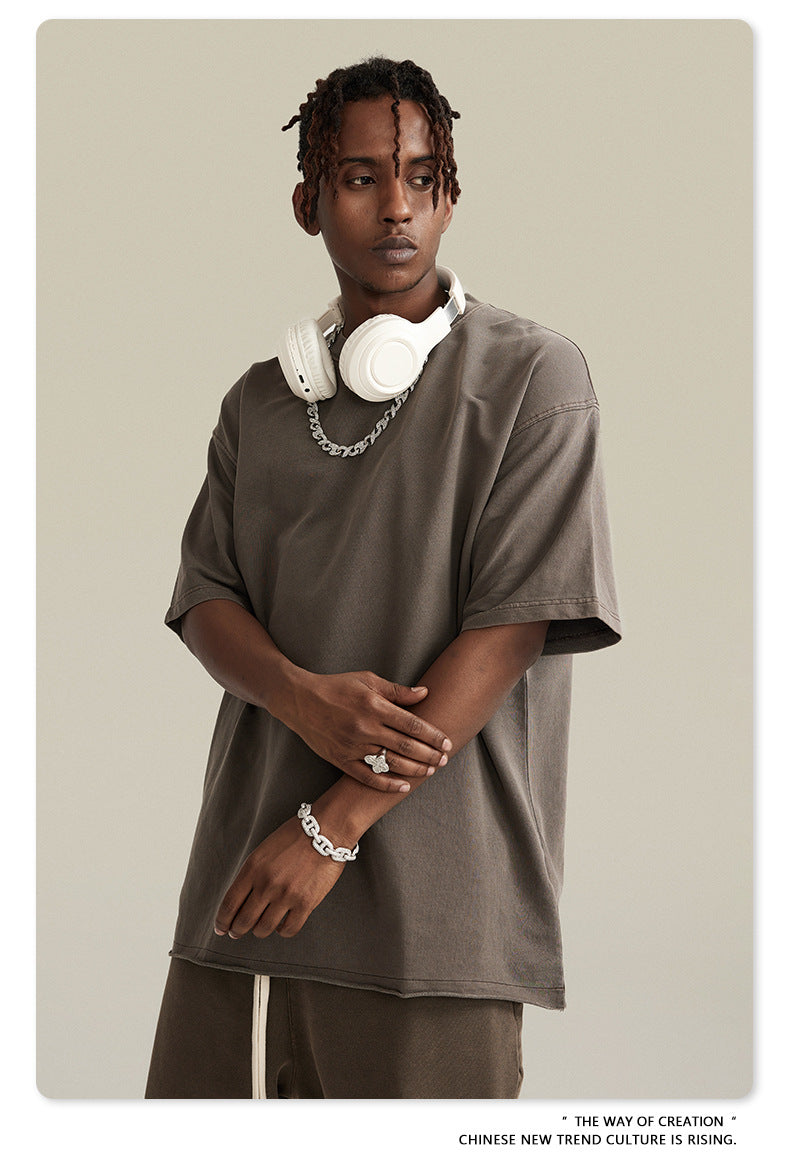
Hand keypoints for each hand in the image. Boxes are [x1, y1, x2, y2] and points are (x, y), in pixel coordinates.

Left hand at [214, 816, 345, 939]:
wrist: (326, 831)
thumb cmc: (295, 837)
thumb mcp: (263, 851)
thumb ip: (251, 875)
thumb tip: (240, 901)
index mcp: (252, 868)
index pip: (229, 904)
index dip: (222, 921)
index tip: (221, 927)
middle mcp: (266, 884)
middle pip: (243, 921)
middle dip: (236, 931)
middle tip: (236, 933)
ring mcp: (286, 895)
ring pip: (263, 929)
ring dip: (259, 931)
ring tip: (260, 928)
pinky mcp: (306, 903)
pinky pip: (288, 929)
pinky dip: (282, 931)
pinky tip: (282, 924)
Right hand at [287, 670, 451, 791]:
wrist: (299, 700)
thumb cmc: (336, 687)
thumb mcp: (367, 680)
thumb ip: (397, 691)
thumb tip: (425, 693)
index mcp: (373, 706)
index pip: (412, 724)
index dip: (433, 735)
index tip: (447, 742)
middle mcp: (365, 727)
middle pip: (405, 745)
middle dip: (429, 754)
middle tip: (445, 759)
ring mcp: (352, 746)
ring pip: (390, 763)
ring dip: (414, 769)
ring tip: (430, 771)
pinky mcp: (340, 759)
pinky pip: (367, 777)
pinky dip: (386, 784)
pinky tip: (403, 786)